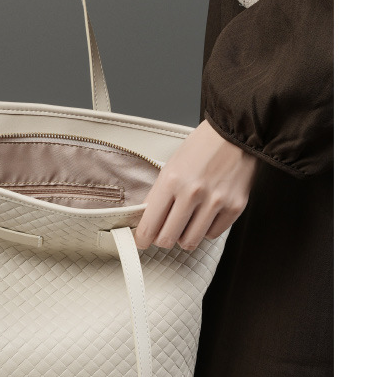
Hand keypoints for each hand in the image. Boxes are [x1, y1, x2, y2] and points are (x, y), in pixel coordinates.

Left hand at [135, 120, 257, 251]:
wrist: (235, 134)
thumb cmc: (200, 148)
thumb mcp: (170, 166)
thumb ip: (159, 195)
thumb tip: (147, 221)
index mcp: (171, 180)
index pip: (149, 223)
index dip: (142, 238)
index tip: (141, 241)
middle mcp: (192, 193)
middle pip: (167, 238)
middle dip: (162, 240)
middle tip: (162, 235)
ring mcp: (215, 201)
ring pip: (190, 241)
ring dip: (184, 237)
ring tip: (185, 225)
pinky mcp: (235, 207)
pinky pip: (212, 234)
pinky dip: (205, 230)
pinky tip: (204, 217)